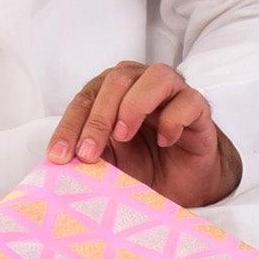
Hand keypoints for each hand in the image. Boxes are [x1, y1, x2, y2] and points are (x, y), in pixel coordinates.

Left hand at [45, 61, 241, 207]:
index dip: (70, 126)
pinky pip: (188, 101)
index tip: (59, 156)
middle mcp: (141, 83)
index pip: (86, 98)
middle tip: (87, 154)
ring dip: (134, 105)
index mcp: (112, 92)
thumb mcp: (109, 163)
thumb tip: (64, 159)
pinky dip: (173, 119)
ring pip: (155, 77)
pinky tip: (164, 141)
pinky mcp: (198, 107)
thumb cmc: (143, 164)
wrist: (183, 181)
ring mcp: (172, 92)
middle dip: (97, 119)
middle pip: (116, 81)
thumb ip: (90, 153)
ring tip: (123, 136)